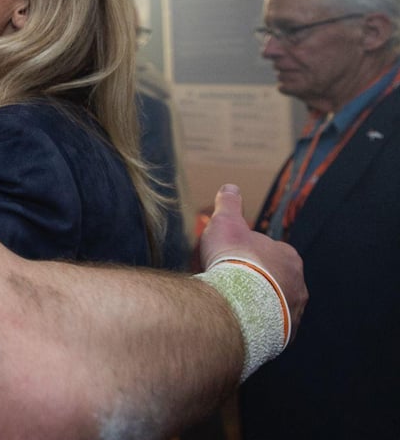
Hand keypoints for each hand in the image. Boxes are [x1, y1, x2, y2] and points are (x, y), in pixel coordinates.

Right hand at [196, 184, 306, 332]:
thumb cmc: (234, 260)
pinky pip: (268, 327)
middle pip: (273, 280)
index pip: (270, 251)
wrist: (238, 304)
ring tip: (229, 304)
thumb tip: (230, 188)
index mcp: (288, 256)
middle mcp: (298, 285)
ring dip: (254, 303)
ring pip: (272, 305)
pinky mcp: (282, 336)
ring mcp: (292, 313)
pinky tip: (235, 321)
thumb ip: (230, 204)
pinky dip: (254, 324)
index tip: (230, 257)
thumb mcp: (226, 223)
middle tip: (227, 282)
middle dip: (253, 280)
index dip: (248, 253)